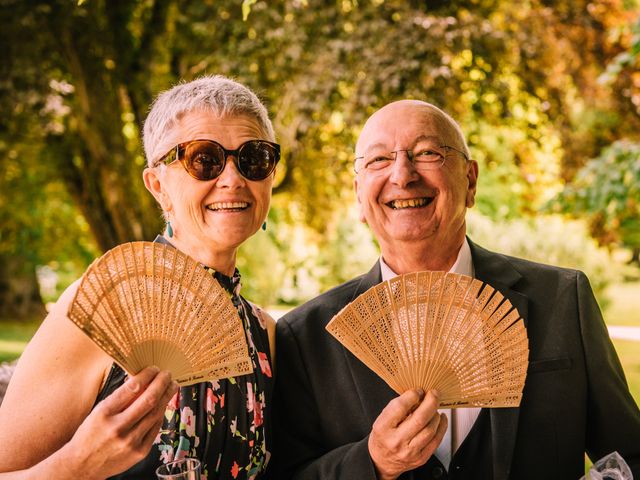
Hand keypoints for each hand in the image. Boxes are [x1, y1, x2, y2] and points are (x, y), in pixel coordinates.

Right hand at [60, 366, 177, 478]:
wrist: (83, 466)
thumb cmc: (91, 434)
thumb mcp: (99, 411)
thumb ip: (120, 397)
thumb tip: (142, 378)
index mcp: (105, 413)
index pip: (132, 388)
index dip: (147, 375)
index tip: (154, 368)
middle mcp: (118, 428)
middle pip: (149, 400)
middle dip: (162, 383)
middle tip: (167, 374)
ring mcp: (130, 441)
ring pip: (156, 413)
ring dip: (166, 397)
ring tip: (171, 387)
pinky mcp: (140, 452)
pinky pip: (156, 428)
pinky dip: (160, 414)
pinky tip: (163, 405)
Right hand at [368, 389, 446, 479]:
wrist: (382, 461)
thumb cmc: (383, 436)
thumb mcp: (383, 419)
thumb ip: (398, 407)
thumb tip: (418, 394)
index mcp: (383, 428)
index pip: (400, 408)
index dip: (412, 396)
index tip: (418, 390)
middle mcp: (396, 441)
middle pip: (419, 419)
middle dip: (430, 403)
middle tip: (434, 393)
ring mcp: (409, 452)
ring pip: (430, 430)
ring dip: (435, 414)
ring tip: (434, 407)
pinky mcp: (421, 458)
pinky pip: (436, 440)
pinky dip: (441, 426)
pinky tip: (441, 419)